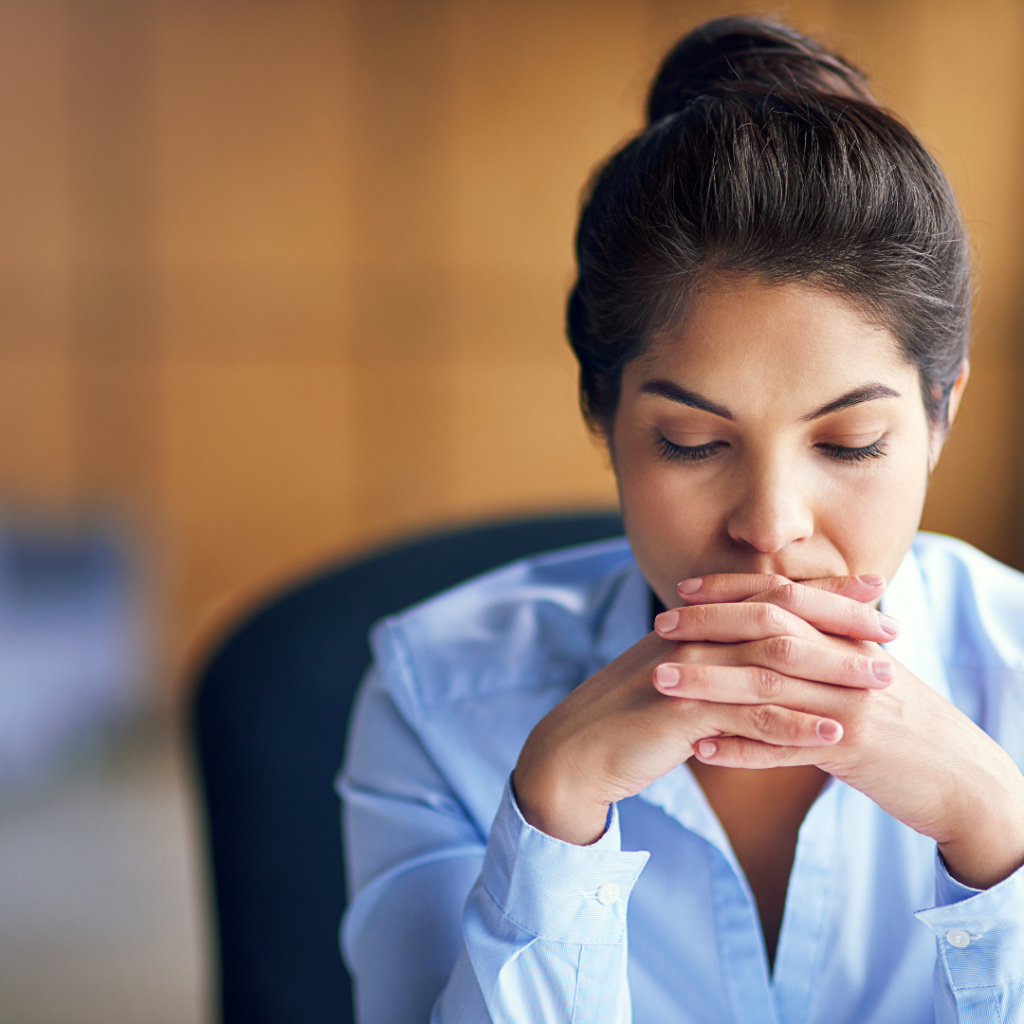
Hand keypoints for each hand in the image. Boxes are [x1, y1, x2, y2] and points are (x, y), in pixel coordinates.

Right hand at [512, 574, 894, 845]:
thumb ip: (713, 660)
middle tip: (891, 629)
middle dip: (838, 621)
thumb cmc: (627, 719)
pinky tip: (834, 734)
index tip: (869, 589)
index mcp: (693, 625)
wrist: (574, 752)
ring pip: (772, 665)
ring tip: (880, 683)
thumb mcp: (674, 679)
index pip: (766, 596)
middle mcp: (693, 638)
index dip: (819, 591)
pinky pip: (749, 718)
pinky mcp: (681, 714)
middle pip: (777, 619)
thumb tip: (755, 656)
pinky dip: (795, 726)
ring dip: (830, 672)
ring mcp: (687, 673)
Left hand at [655, 574, 1023, 888]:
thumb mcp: (868, 672)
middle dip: (709, 626)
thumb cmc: (907, 724)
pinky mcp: (854, 749)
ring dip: (710, 684)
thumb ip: (825, 646)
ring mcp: (851, 703)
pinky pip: (787, 747)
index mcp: (848, 637)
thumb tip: (778, 621)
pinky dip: (742, 748)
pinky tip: (700, 750)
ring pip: (769, 687)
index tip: (683, 590)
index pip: (783, 597)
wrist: (964, 777)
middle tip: (658, 627)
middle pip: (769, 632)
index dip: (730, 590)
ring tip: (661, 682)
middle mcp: (848, 661)